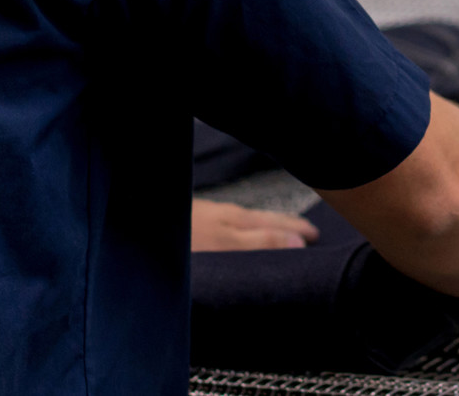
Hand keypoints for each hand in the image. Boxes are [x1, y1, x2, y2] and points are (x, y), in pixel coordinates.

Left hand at [192, 199, 319, 251]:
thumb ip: (261, 243)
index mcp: (239, 219)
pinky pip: (233, 224)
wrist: (138, 226)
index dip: (299, 229)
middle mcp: (227, 214)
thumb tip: (300, 242)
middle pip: (266, 219)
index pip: (278, 222)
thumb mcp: (226, 244)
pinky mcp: (195, 223)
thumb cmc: (183, 240)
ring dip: (268, 227)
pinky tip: (241, 234)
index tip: (320, 236)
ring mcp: (210, 217)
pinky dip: (248, 229)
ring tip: (283, 233)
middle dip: (288, 224)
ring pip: (248, 221)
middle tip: (312, 232)